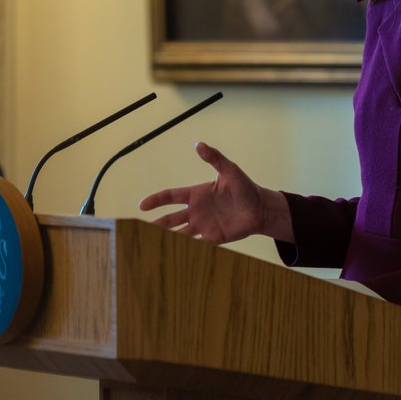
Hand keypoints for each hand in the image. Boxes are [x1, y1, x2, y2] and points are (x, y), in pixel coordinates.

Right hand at [140, 142, 290, 243]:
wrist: (260, 208)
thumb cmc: (245, 188)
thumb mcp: (230, 170)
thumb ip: (215, 159)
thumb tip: (199, 144)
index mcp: (197, 194)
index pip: (171, 196)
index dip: (156, 200)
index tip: (142, 205)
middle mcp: (197, 211)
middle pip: (171, 219)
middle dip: (157, 224)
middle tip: (140, 231)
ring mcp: (204, 225)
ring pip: (180, 234)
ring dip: (168, 239)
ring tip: (153, 246)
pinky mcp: (213, 238)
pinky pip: (197, 245)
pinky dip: (187, 250)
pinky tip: (176, 255)